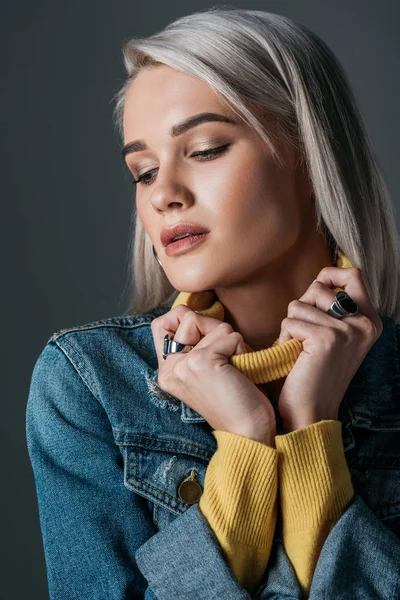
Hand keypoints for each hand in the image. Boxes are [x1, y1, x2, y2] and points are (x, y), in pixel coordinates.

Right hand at [151, 304, 275, 444]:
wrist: (247, 432)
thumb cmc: (235, 398)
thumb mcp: (207, 367)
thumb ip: (195, 342)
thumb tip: (194, 313)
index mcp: (166, 370)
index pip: (162, 323)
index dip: (185, 320)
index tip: (206, 343)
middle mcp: (168, 367)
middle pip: (188, 316)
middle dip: (214, 330)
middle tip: (225, 361)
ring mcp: (182, 364)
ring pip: (214, 325)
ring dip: (232, 342)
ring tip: (233, 370)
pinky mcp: (201, 361)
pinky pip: (229, 334)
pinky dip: (242, 349)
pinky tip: (240, 373)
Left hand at [276, 266, 382, 431]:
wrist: (312, 412)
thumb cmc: (315, 373)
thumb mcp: (334, 336)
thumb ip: (332, 309)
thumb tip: (319, 281)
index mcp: (369, 321)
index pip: (353, 274)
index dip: (328, 275)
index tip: (316, 290)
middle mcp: (364, 323)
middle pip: (319, 288)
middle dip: (302, 308)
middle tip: (304, 336)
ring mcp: (347, 330)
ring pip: (299, 304)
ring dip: (290, 326)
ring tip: (299, 350)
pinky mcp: (326, 338)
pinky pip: (290, 321)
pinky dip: (284, 338)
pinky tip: (294, 357)